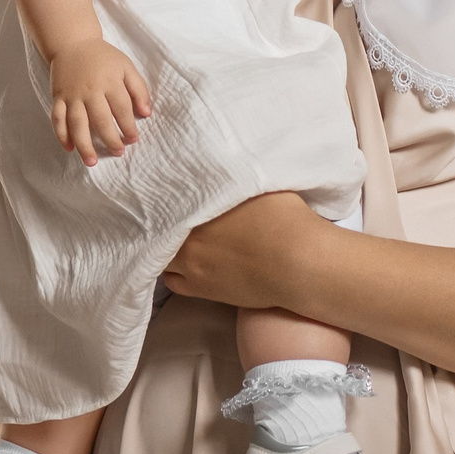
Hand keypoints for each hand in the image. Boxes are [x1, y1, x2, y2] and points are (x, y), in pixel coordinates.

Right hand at [49, 39, 151, 164]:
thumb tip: (146, 113)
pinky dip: (61, 135)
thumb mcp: (126, 66)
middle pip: (100, 119)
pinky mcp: (58, 97)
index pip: (122, 108)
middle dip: (110, 139)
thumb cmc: (103, 57)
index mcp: (110, 81)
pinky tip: (69, 148)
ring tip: (92, 161)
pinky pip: (57, 118)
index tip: (134, 139)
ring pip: (77, 123)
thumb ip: (139, 88)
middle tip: (118, 152)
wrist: (72, 42)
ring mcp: (72, 95)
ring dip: (84, 144)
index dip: (129, 126)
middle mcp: (90, 90)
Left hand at [162, 193, 325, 310]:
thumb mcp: (258, 182)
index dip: (164, 194)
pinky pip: (171, 281)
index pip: (165, 197)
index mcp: (198, 205)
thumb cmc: (285, 218)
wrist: (297, 262)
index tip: (165, 190)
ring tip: (176, 240)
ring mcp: (191, 265)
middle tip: (169, 215)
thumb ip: (233, 177)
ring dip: (165, 246)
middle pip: (157, 226)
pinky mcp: (200, 289)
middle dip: (162, 220)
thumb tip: (225, 164)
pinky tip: (184, 264)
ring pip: (159, 255)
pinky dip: (174, 271)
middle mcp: (187, 235)